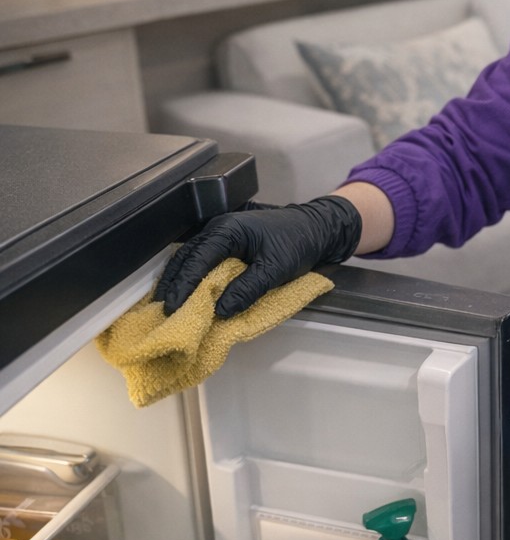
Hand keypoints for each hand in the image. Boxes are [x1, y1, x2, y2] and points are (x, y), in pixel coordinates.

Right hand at [154, 196, 361, 318]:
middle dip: (173, 283)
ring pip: (191, 256)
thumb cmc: (297, 243)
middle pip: (187, 256)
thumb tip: (221, 310)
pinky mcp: (227, 243)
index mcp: (229, 231)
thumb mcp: (275, 269)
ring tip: (168, 303)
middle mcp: (219, 229)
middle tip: (164, 310)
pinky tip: (187, 291)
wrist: (316, 228)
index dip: (184, 284)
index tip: (173, 307)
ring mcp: (222, 234)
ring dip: (179, 279)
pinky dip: (191, 275)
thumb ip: (248, 289)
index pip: (198, 259)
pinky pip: (202, 258)